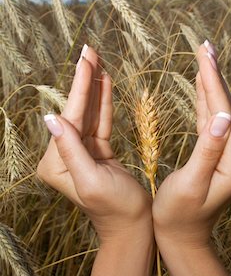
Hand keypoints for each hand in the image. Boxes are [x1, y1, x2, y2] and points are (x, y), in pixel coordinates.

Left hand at [37, 45, 151, 242]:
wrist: (134, 225)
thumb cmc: (116, 208)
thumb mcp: (91, 180)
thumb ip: (70, 149)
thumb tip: (50, 118)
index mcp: (56, 164)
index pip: (70, 119)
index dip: (80, 89)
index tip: (86, 60)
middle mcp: (64, 156)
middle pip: (77, 111)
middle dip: (85, 80)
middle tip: (90, 50)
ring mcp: (80, 153)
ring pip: (88, 113)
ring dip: (94, 86)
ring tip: (97, 59)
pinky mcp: (96, 152)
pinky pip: (100, 122)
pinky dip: (103, 102)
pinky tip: (105, 82)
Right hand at [153, 41, 230, 248]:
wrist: (182, 236)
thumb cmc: (179, 215)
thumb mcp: (191, 184)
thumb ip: (208, 150)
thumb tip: (220, 115)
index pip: (225, 114)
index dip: (213, 84)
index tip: (203, 56)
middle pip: (227, 108)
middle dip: (215, 76)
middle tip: (205, 45)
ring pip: (222, 111)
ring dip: (213, 83)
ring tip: (204, 57)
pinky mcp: (220, 155)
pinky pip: (214, 122)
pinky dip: (207, 100)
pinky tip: (203, 85)